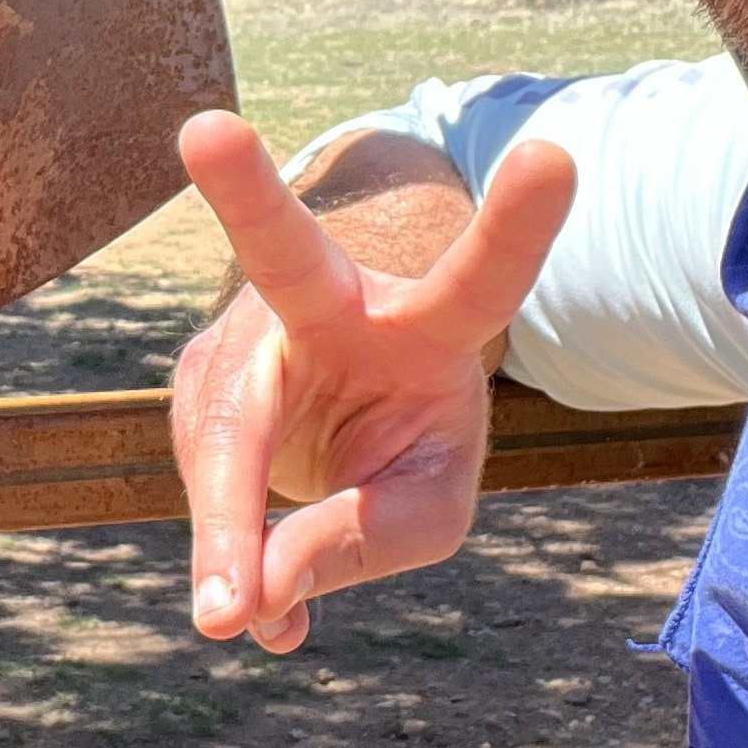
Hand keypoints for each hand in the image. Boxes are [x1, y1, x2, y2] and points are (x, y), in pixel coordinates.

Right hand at [171, 110, 575, 651]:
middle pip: (283, 249)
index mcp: (430, 323)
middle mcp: (330, 300)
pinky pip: (199, 475)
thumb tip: (253, 602)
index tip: (553, 154)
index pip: (482, 281)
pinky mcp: (195, 372)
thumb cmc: (406, 443)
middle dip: (245, 192)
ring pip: (222, 434)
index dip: (518, 227)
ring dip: (224, 527)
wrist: (338, 401)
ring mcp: (247, 328)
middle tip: (206, 133)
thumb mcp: (426, 509)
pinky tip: (238, 594)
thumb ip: (360, 544)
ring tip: (233, 615)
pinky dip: (219, 546)